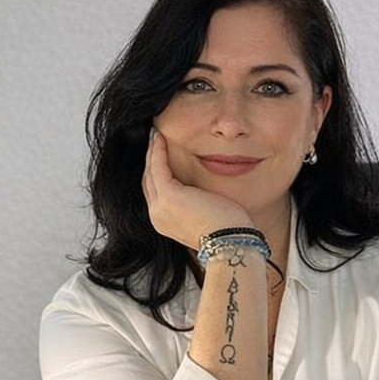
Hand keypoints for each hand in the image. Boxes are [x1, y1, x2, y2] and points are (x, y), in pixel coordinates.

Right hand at [142, 129, 250, 249]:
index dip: (156, 172)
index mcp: (166, 222)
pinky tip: (161, 138)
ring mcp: (160, 207)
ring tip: (156, 135)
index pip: (156, 192)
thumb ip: (197, 202)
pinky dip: (158, 151)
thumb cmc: (227, 231)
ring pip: (150, 172)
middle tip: (155, 140)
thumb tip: (202, 190)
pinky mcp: (168, 196)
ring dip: (152, 151)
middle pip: (148, 181)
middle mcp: (158, 216)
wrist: (230, 244)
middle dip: (151, 159)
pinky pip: (158, 167)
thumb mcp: (206, 215)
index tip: (159, 155)